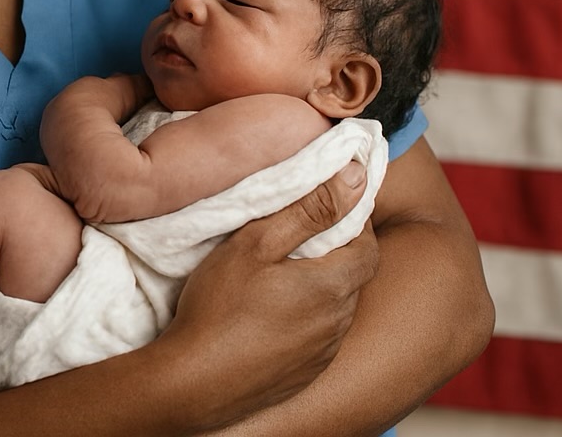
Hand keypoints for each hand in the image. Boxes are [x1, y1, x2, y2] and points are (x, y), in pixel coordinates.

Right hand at [157, 163, 377, 430]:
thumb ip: (310, 209)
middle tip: (299, 231)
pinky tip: (273, 310)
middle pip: (355, 275)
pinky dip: (308, 315)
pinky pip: (320, 336)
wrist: (193, 384)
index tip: (324, 205)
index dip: (353, 221)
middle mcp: (337, 324)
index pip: (368, 246)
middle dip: (337, 248)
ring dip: (322, 283)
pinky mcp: (304, 374)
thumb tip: (355, 177)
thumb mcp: (258, 242)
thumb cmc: (220, 307)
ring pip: (338, 307)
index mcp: (333, 286)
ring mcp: (322, 354)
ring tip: (283, 269)